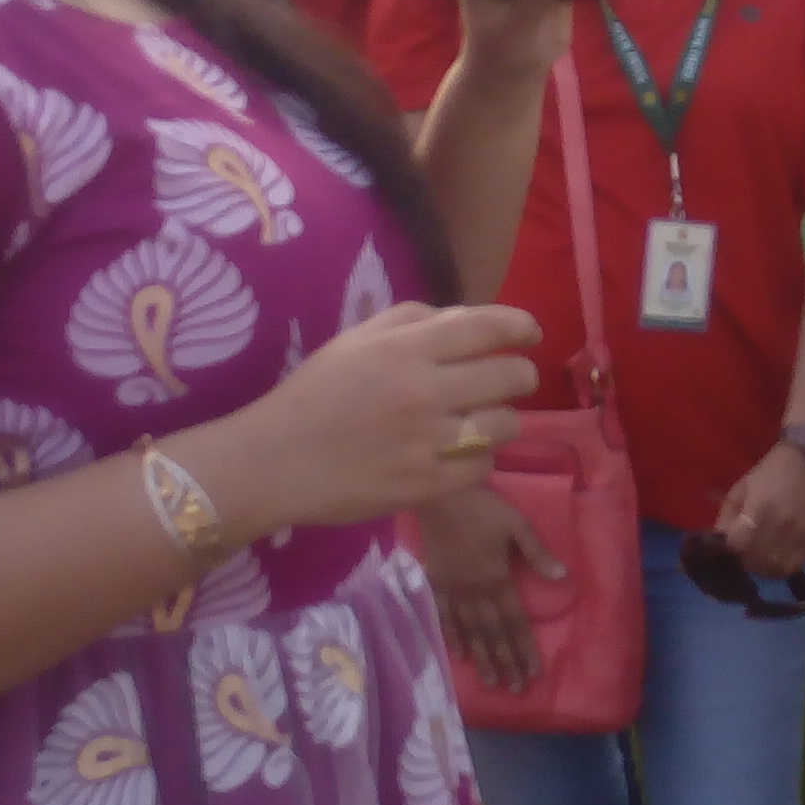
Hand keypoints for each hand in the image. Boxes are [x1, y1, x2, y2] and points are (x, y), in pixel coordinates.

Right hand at [205, 302, 540, 530]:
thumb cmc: (315, 394)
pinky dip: (479, 459)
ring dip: (502, 420)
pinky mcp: (426, 486)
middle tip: (508, 381)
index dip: (521, 327)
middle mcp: (423, 391)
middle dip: (519, 375)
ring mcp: (427, 442)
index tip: (529, 334)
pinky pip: (483, 468)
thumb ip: (413, 319)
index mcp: (405, 348)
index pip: (488, 327)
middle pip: (511, 377)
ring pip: (506, 425)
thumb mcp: (356, 340)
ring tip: (482, 421)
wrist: (274, 460)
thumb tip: (467, 318)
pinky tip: (460, 454)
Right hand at [411, 484, 546, 693]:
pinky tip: (460, 655)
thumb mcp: (517, 524)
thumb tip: (563, 576)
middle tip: (515, 688)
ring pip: (470, 631)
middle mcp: (475, 591)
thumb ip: (537, 553)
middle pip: (494, 634)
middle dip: (506, 662)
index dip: (525, 647)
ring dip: (483, 658)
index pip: (515, 621)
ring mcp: (453, 590)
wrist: (439, 495)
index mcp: (497, 578)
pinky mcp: (435, 584)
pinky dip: (452, 637)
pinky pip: (444, 617)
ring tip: (492, 681)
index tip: (534, 672)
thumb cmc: (483, 507)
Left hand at [711, 440, 804, 577]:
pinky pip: (793, 565)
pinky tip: (773, 560)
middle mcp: (781, 525)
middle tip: (738, 554)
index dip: (728, 550)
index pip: (738, 545)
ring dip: (761, 568)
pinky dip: (780, 568)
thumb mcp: (741, 488)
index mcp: (759, 509)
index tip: (725, 547)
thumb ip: (727, 517)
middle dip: (742, 561)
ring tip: (755, 559)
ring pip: (774, 568)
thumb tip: (718, 542)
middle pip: (755, 560)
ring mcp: (798, 534)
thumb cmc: (769, 472)